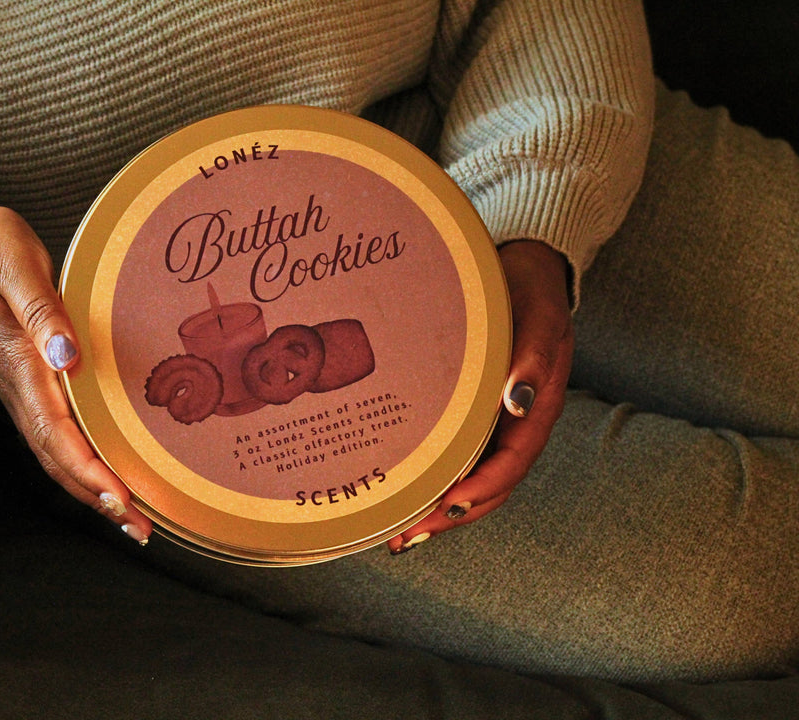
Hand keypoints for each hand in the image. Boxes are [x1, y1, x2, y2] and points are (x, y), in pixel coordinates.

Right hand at [0, 194, 152, 544]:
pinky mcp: (20, 381)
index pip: (55, 431)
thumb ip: (41, 310)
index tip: (122, 499)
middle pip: (57, 457)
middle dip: (98, 497)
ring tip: (130, 517)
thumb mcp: (14, 261)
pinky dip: (78, 463)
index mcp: (17, 361)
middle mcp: (14, 385)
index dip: (90, 469)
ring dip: (90, 489)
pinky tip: (102, 475)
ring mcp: (14, 388)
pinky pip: (51, 434)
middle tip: (141, 529)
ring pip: (53, 453)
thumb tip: (68, 357)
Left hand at [388, 240, 572, 553]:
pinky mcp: (479, 417)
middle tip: (403, 539)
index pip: (511, 465)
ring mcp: (499, 425)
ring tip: (397, 534)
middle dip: (449, 518)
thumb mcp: (538, 321)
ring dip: (439, 511)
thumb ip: (533, 360)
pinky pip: (460, 459)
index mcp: (539, 411)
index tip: (445, 509)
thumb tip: (520, 404)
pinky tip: (406, 494)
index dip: (480, 491)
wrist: (527, 272)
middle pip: (489, 488)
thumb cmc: (530, 295)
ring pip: (473, 481)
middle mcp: (519, 426)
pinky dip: (436, 482)